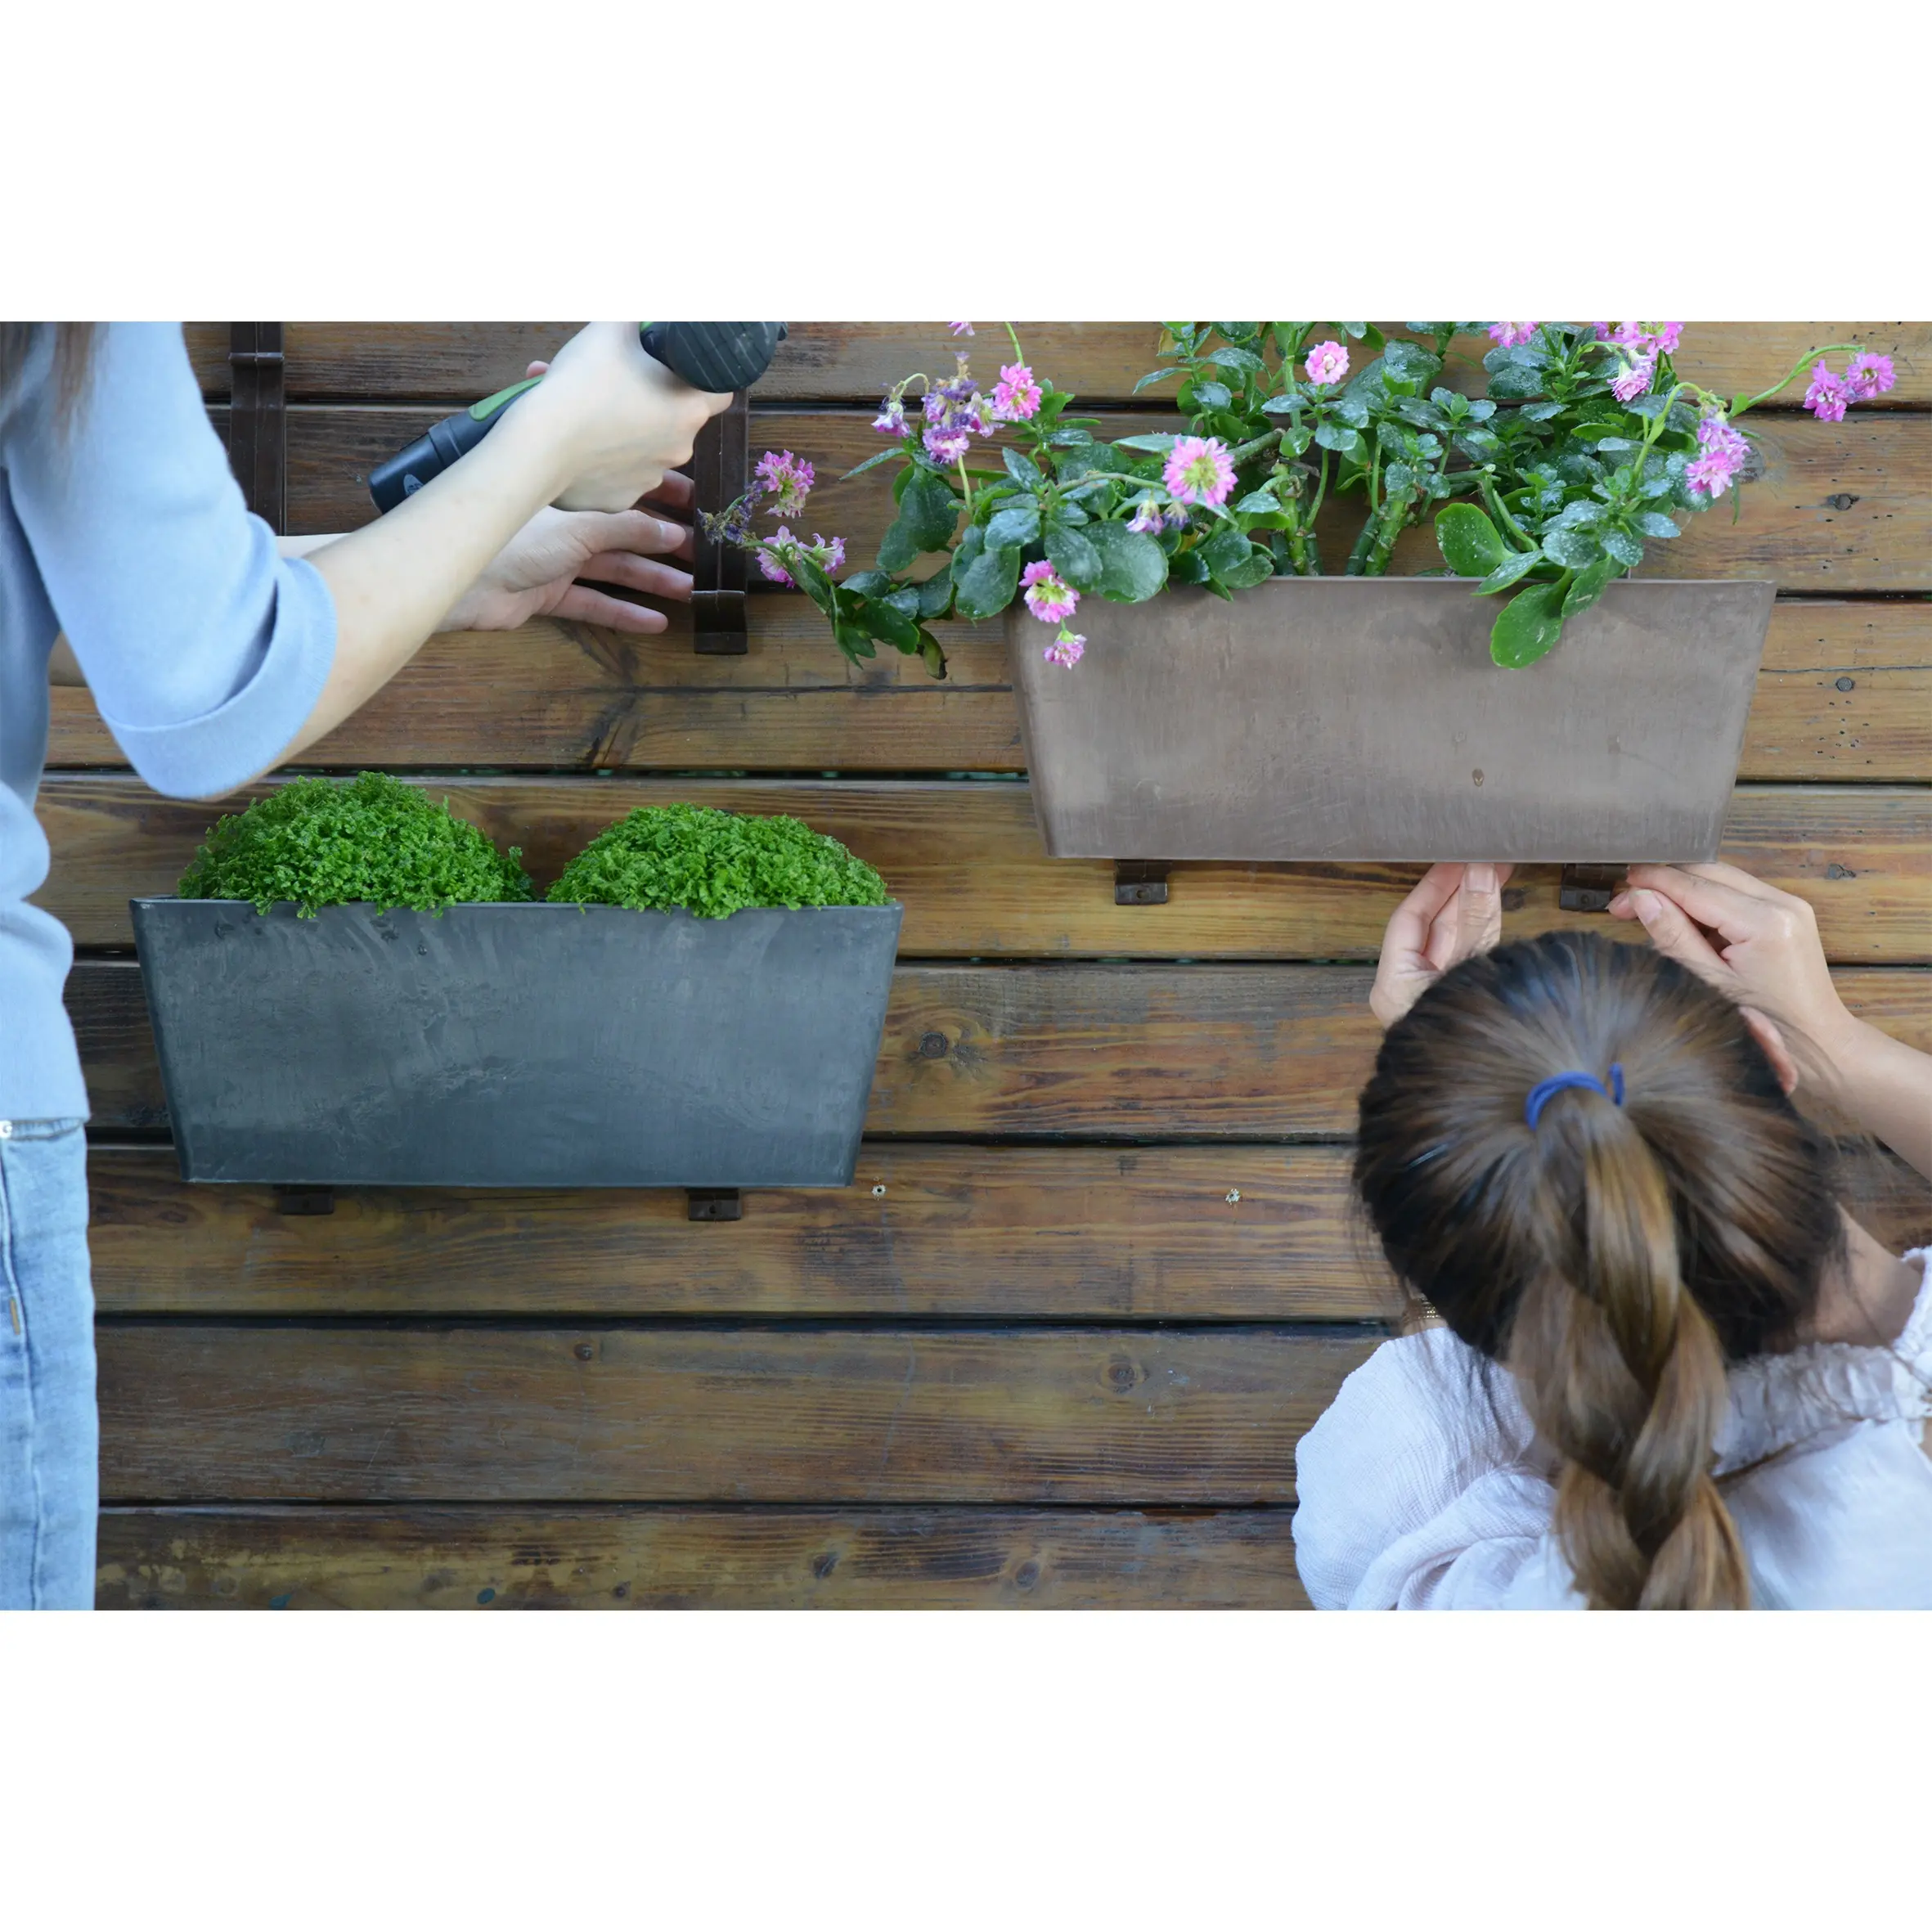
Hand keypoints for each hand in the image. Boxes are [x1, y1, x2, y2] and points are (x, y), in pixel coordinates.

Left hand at [435, 474, 696, 634]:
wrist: (462, 581)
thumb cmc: (514, 536)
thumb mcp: (578, 527)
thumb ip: (625, 530)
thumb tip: (672, 533)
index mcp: (570, 492)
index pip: (625, 489)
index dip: (662, 496)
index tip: (697, 504)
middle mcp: (565, 523)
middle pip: (624, 533)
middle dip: (665, 544)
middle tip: (704, 554)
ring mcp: (556, 560)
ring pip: (614, 570)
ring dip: (652, 581)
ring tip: (691, 592)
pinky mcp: (547, 595)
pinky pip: (593, 603)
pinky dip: (623, 613)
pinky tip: (655, 623)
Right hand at [516, 324, 730, 511]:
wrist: (537, 446)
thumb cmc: (581, 385)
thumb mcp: (610, 330)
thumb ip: (635, 316)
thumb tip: (643, 311)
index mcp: (688, 409)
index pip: (720, 392)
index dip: (702, 376)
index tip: (677, 368)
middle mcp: (679, 448)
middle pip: (676, 417)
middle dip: (651, 397)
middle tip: (617, 380)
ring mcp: (650, 478)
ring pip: (644, 445)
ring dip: (625, 426)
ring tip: (586, 406)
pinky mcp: (620, 500)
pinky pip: (619, 473)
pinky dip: (605, 458)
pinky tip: (579, 441)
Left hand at [1370, 863, 1513, 1027]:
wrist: (1497, 1089)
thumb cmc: (1463, 1029)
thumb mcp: (1466, 966)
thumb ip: (1474, 917)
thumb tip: (1478, 869)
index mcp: (1395, 982)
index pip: (1408, 920)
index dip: (1431, 887)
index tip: (1452, 858)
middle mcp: (1414, 985)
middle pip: (1434, 924)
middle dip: (1458, 888)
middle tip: (1481, 856)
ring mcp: (1443, 990)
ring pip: (1458, 935)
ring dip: (1476, 901)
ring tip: (1496, 866)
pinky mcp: (1470, 994)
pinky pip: (1475, 952)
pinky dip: (1487, 924)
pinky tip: (1498, 895)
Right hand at [1606, 863, 1856, 1059]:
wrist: (1815, 1036)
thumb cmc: (1767, 1022)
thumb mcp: (1710, 982)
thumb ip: (1674, 936)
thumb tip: (1641, 900)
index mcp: (1765, 923)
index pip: (1696, 887)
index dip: (1655, 882)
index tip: (1624, 884)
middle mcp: (1782, 903)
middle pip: (1710, 872)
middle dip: (1665, 882)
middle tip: (1627, 900)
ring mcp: (1788, 903)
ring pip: (1723, 878)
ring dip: (1684, 889)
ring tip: (1650, 909)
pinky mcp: (1788, 910)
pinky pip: (1738, 891)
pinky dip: (1707, 899)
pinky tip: (1684, 919)